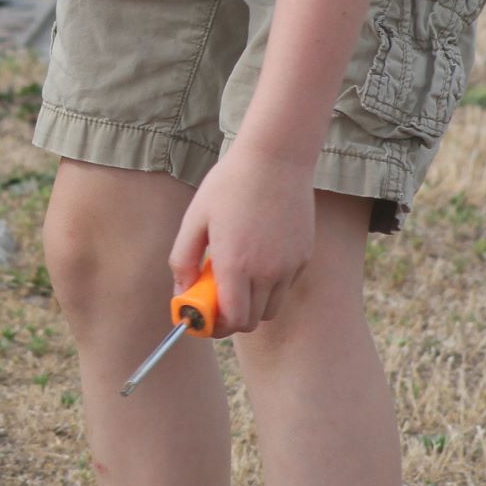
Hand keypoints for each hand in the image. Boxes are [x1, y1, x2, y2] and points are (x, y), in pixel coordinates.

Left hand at [168, 147, 317, 333]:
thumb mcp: (195, 219)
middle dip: (231, 317)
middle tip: (214, 298)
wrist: (275, 159)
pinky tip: (256, 257)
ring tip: (235, 274)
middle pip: (251, 321)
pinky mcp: (304, 256)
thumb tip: (181, 290)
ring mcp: (289, 266)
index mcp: (236, 264)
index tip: (202, 317)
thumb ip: (183, 259)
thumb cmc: (229, 185)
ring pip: (271, 308)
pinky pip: (285, 286)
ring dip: (251, 303)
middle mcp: (267, 272)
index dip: (215, 326)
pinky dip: (270, 285)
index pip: (231, 320)